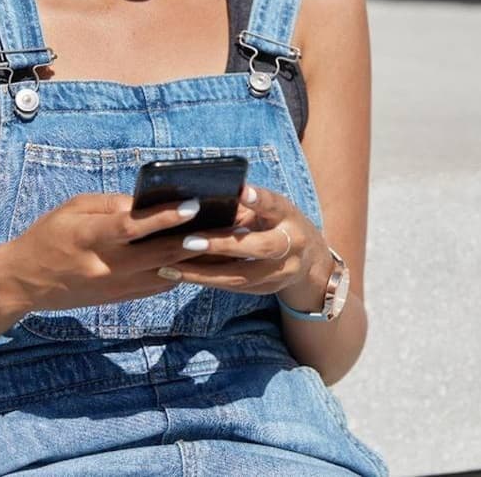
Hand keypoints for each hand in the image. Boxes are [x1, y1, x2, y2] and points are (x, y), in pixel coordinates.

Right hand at [0, 192, 209, 312]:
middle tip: (229, 224)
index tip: (194, 205)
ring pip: (167, 273)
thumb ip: (111, 204)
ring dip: (198, 258)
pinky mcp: (122, 297)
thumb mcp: (73, 208)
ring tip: (227, 240)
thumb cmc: (50, 235)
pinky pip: (161, 285)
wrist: (26, 281)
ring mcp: (117, 286)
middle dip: (198, 239)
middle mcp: (108, 265)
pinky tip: (203, 257)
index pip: (133, 227)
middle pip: (161, 254)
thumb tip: (150, 202)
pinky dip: (183, 271)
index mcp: (91, 237)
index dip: (164, 217)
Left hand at [154, 184, 332, 311]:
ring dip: (204, 273)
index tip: (240, 190)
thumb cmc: (277, 222)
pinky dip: (207, 281)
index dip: (258, 199)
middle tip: (186, 242)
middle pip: (260, 247)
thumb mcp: (268, 210)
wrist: (309, 260)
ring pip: (243, 277)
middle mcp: (292, 244)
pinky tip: (180, 275)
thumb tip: (198, 203)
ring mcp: (283, 271)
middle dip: (222, 245)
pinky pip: (234, 288)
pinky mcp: (268, 289)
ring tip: (170, 266)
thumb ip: (243, 206)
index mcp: (288, 215)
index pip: (274, 205)